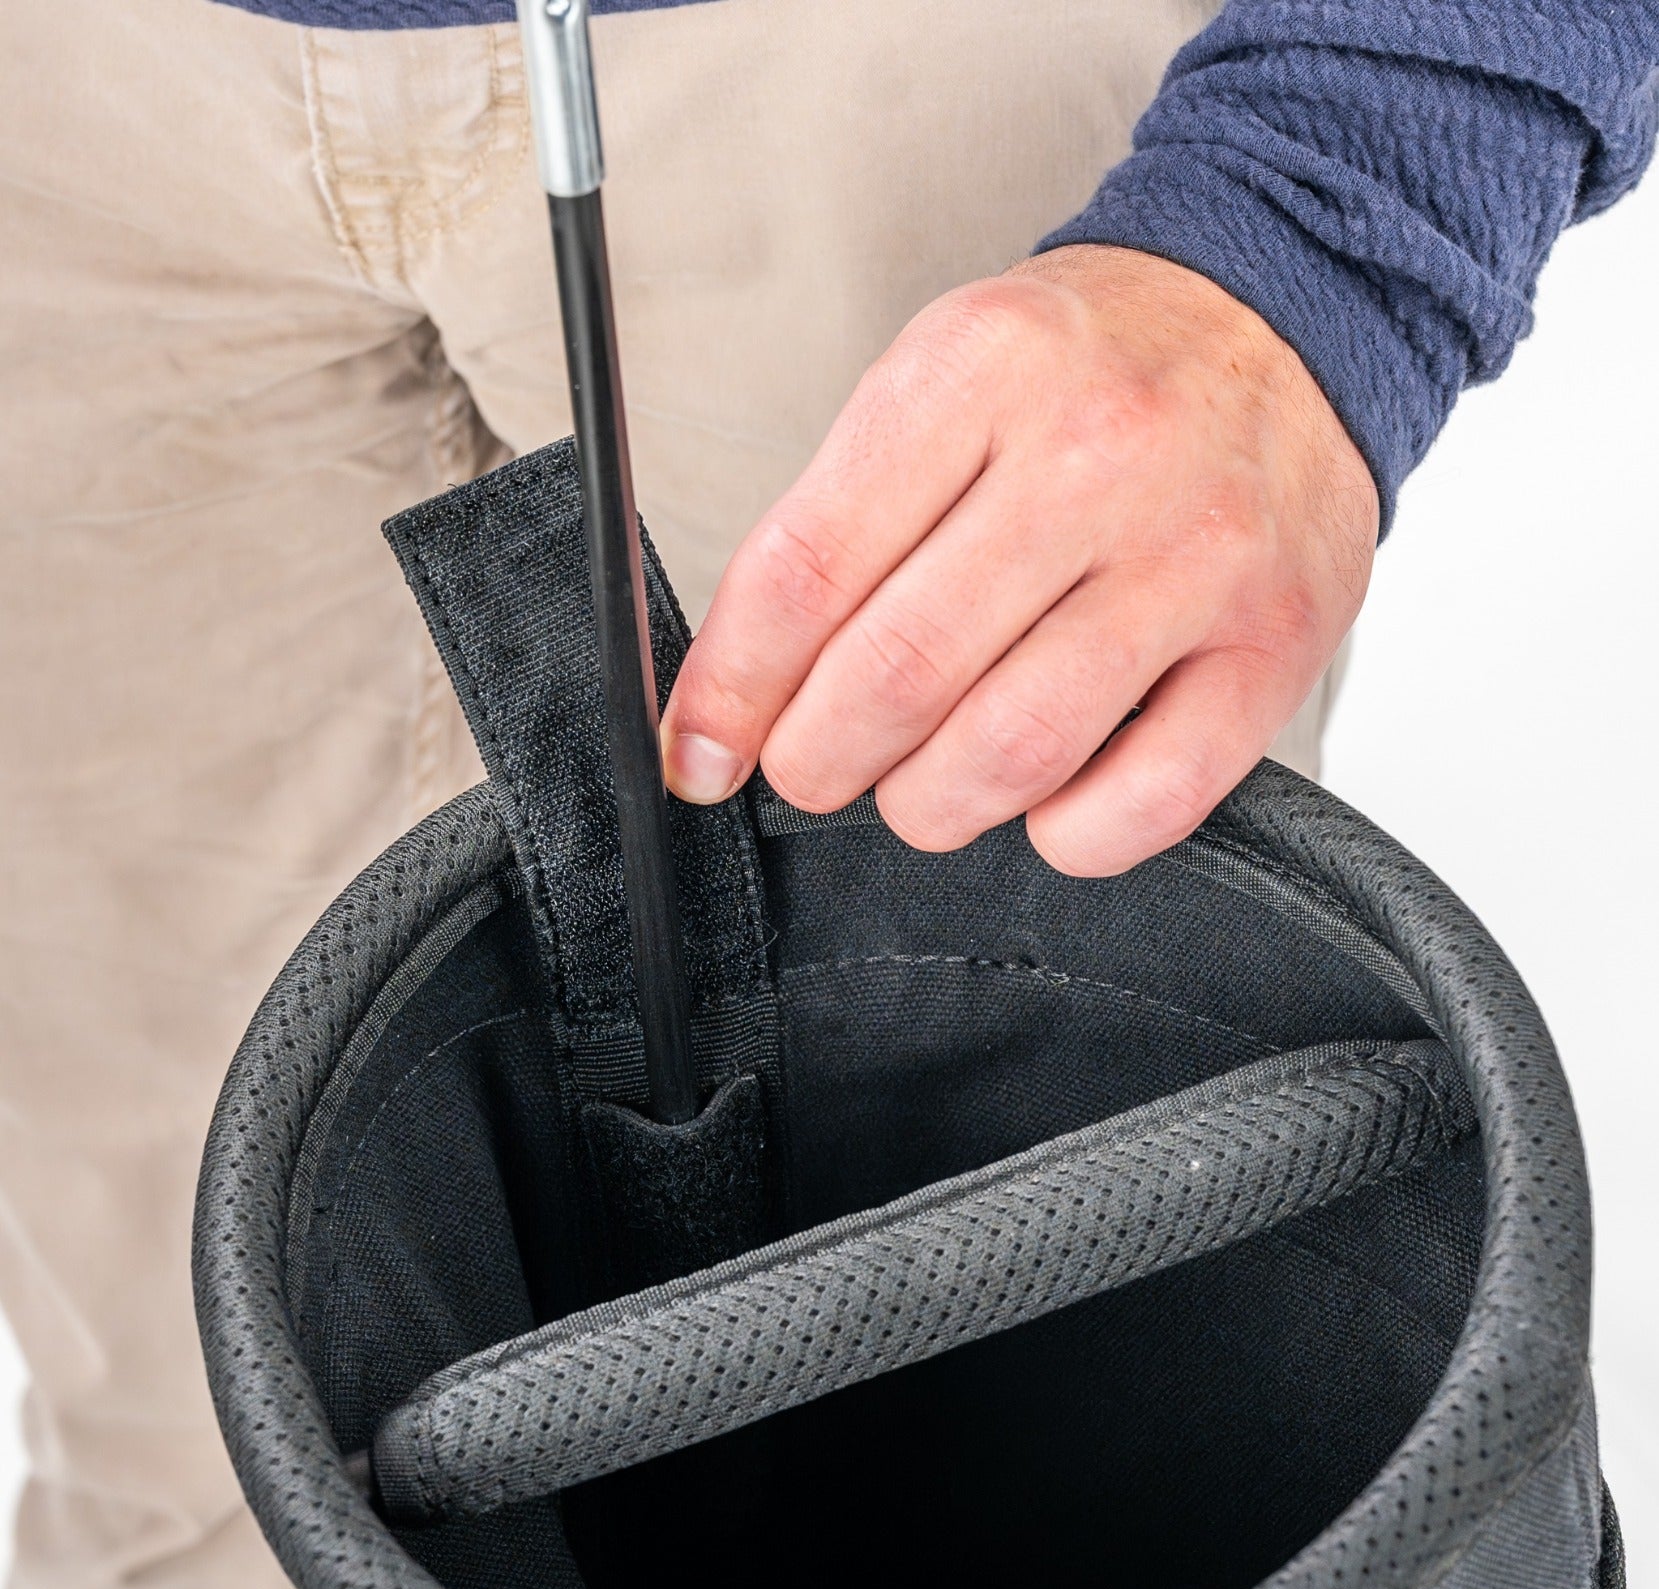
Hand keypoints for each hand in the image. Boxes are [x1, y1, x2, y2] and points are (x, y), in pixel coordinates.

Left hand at [659, 245, 1377, 874]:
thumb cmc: (1094, 371)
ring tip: (920, 783)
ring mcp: (1198, 558)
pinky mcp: (1273, 647)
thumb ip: (838, 526)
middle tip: (814, 764)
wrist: (1286, 317)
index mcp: (982, 371)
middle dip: (820, 757)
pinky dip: (1065, 836)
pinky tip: (1042, 803)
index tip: (699, 749)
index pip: (809, 567)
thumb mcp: (942, 381)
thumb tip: (733, 698)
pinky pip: (1146, 801)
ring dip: (930, 803)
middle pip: (901, 674)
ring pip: (1012, 751)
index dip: (732, 687)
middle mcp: (1098, 457)